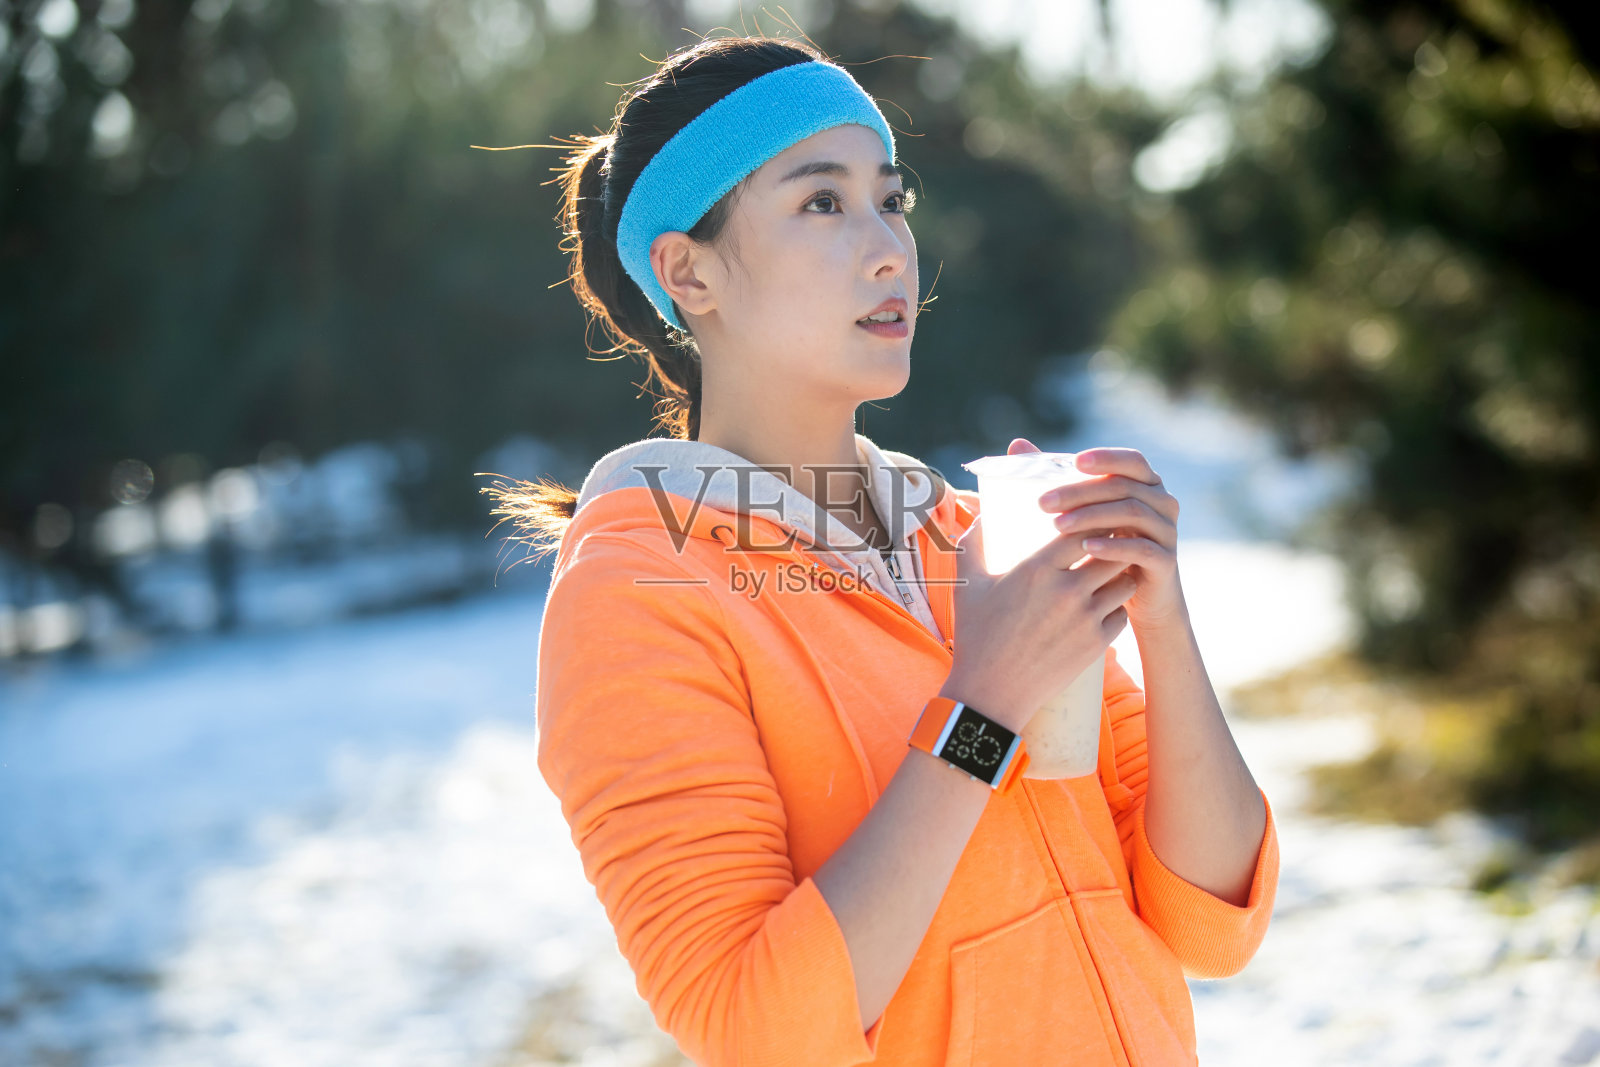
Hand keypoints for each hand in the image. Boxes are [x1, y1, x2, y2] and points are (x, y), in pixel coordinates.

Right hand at [940, 440, 1137, 732]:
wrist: (990, 693)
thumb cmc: (976, 636)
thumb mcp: (969, 585)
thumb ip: (974, 543)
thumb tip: (983, 514)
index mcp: (1037, 568)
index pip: (1082, 528)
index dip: (1090, 520)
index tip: (1088, 519)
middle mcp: (1067, 590)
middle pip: (1111, 550)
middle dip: (1112, 542)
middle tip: (1108, 539)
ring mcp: (1086, 618)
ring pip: (1124, 581)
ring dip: (1120, 573)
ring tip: (1111, 570)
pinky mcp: (1097, 644)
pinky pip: (1122, 614)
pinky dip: (1118, 606)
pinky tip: (1108, 602)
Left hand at [1013, 438, 1188, 632]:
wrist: (1136, 599)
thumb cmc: (1103, 548)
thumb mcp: (1084, 512)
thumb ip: (1056, 478)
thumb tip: (1017, 444)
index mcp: (1146, 484)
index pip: (1131, 461)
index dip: (1106, 458)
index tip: (1075, 462)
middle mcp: (1162, 503)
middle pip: (1123, 487)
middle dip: (1081, 492)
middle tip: (1043, 503)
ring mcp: (1167, 531)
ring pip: (1132, 513)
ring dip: (1092, 516)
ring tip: (1058, 525)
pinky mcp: (1166, 562)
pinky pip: (1141, 549)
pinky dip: (1113, 547)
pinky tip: (1086, 548)